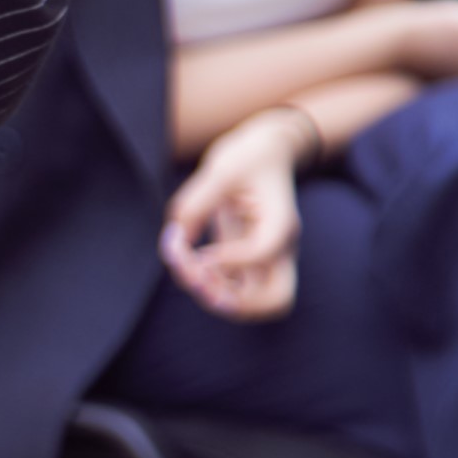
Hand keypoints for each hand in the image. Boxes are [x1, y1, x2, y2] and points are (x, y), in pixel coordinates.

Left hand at [161, 112, 304, 319]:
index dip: (228, 259)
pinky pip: (236, 293)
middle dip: (234, 301)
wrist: (267, 153)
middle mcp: (281, 249)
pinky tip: (188, 263)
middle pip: (276, 300)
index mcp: (281, 222)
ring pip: (256, 305)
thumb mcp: (221, 169)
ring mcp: (268, 261)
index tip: (201, 252)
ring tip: (187, 270)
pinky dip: (211, 288)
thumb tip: (176, 241)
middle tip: (200, 279)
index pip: (263, 254)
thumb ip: (196, 204)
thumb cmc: (249, 156)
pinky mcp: (249, 263)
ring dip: (218, 298)